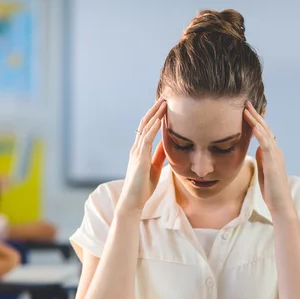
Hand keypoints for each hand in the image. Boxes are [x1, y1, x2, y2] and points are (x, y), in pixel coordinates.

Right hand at [117, 98, 167, 212]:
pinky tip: (159, 120)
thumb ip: (159, 154)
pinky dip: (153, 128)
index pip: (147, 127)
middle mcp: (137, 148)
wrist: (133, 201)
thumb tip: (166, 144)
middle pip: (145, 123)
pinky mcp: (140, 159)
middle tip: (165, 97)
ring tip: (164, 103)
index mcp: (140, 150)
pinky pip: (146, 140)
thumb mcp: (155, 167)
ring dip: (155, 114)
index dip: (155, 115)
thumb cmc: (143, 187)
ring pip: (145, 128)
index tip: (165, 105)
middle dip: (155, 109)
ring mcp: (137, 152)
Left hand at [243, 101, 290, 212]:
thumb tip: (256, 148)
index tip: (246, 110)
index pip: (264, 132)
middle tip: (245, 102)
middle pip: (265, 128)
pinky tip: (254, 125)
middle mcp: (275, 151)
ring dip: (256, 120)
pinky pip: (267, 144)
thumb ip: (261, 158)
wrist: (280, 203)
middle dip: (255, 115)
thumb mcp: (264, 170)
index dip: (255, 120)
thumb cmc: (271, 189)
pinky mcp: (274, 162)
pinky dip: (260, 133)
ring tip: (246, 108)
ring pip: (266, 132)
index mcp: (272, 153)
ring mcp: (276, 155)